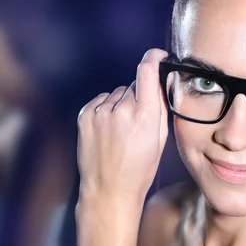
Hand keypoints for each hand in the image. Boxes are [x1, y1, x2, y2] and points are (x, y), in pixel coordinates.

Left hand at [76, 49, 168, 204]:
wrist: (109, 190)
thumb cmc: (139, 169)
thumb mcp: (160, 140)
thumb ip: (159, 107)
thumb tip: (157, 81)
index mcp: (145, 116)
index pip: (147, 70)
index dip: (153, 58)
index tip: (157, 55)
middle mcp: (121, 110)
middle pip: (133, 86)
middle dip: (137, 97)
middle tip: (137, 122)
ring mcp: (100, 112)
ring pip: (116, 94)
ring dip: (120, 105)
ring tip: (120, 130)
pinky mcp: (85, 115)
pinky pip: (101, 101)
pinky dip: (106, 110)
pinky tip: (108, 130)